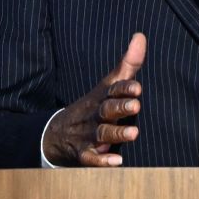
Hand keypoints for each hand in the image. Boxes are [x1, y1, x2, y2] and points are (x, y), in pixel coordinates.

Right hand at [42, 33, 145, 166]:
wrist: (58, 132)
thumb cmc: (94, 105)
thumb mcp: (109, 84)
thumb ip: (128, 64)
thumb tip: (140, 36)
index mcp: (103, 96)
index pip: (113, 89)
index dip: (125, 88)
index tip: (138, 88)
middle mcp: (96, 114)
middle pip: (108, 109)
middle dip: (120, 107)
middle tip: (136, 106)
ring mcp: (89, 134)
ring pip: (103, 133)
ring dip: (117, 133)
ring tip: (134, 133)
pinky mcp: (84, 153)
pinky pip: (91, 158)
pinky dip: (101, 160)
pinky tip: (116, 162)